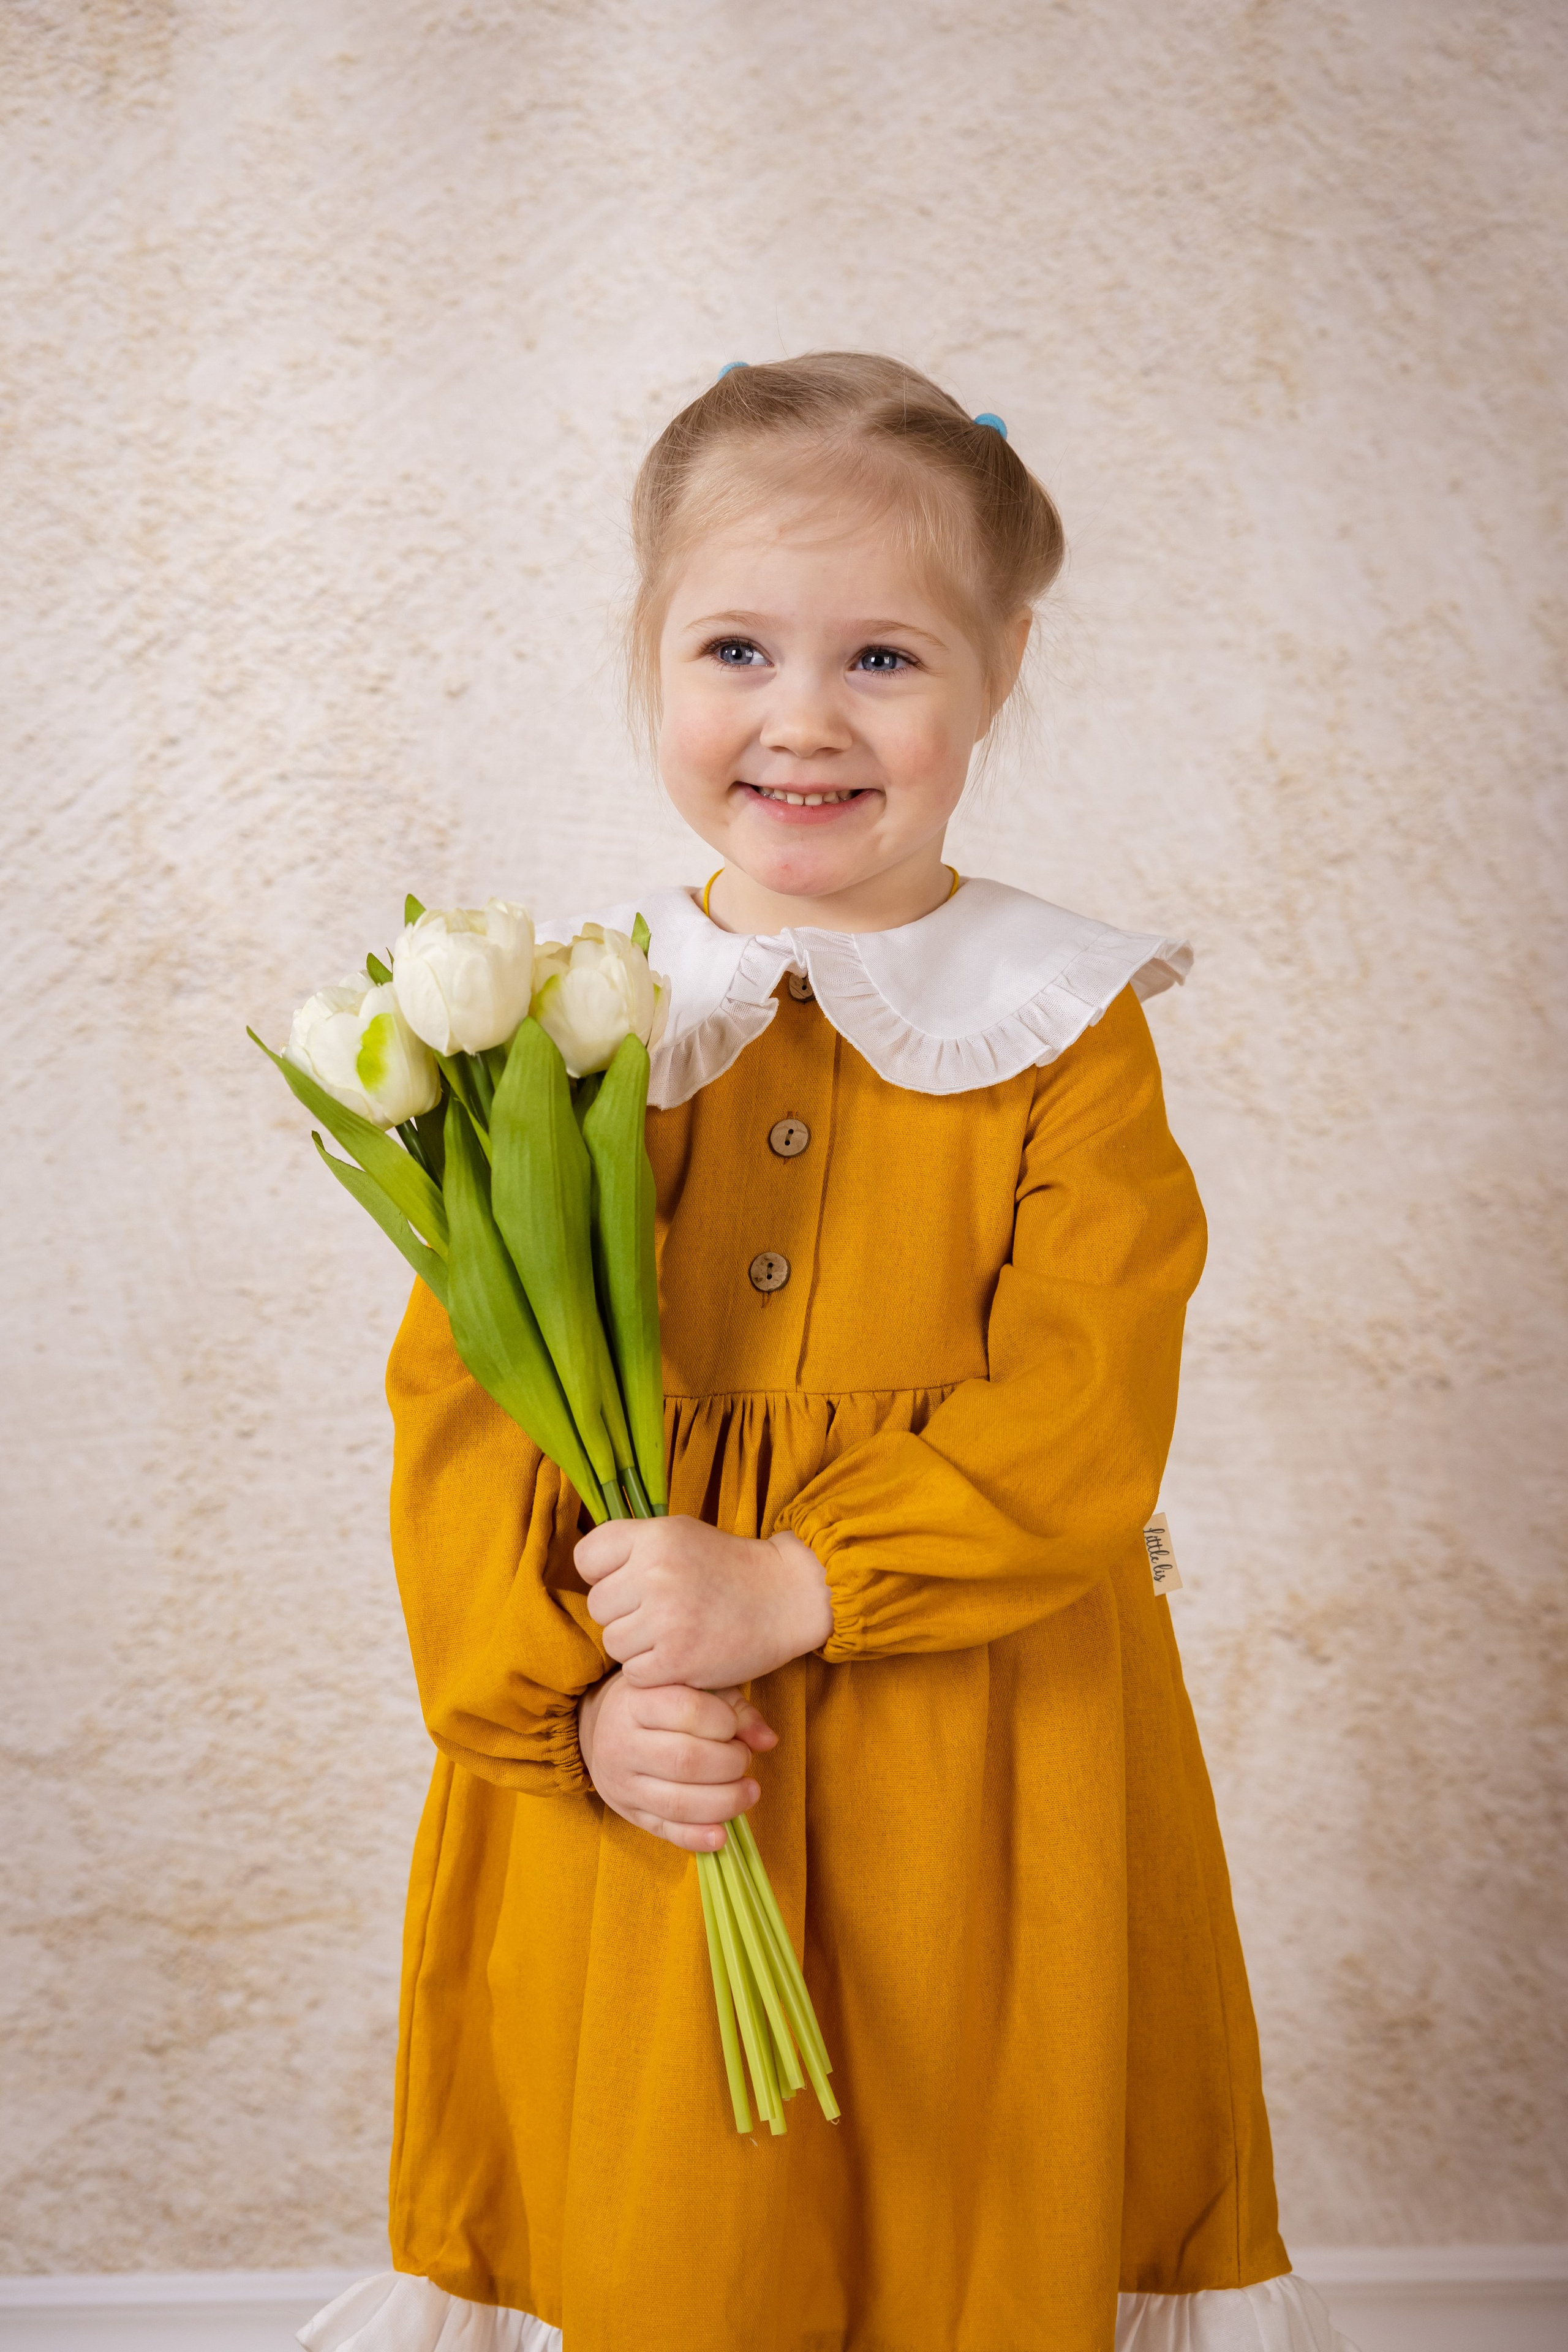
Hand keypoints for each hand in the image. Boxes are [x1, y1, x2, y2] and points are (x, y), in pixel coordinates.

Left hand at [575, 1516, 833, 1689]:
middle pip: (598, 1605)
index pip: (587, 1559)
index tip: (629, 1580)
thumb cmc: (725, 1566)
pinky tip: (681, 1654)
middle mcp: (656, 1573)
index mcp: (654, 1536)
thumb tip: (584, 1567)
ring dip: (636, 1645)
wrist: (786, 1597)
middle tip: (660, 1610)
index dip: (604, 1574)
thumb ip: (632, 1545)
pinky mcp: (677, 1659)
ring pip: (613, 1641)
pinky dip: (653, 1671)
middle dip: (622, 1612)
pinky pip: (634, 1672)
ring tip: (673, 1631)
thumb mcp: (679, 1534)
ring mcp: (666, 1618)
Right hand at [576, 1675, 776, 1852]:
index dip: (725, 1721)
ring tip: (749, 1791)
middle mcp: (622, 1742)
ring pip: (678, 1802)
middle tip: (744, 1758)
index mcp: (636, 1700)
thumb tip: (768, 1740)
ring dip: (725, 1802)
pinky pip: (666, 1831)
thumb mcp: (690, 1688)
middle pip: (686, 1760)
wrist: (602, 1730)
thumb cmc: (658, 1703)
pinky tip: (722, 1835)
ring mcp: (623, 1783)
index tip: (734, 1727)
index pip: (687, 1710)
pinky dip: (697, 1838)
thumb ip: (733, 1708)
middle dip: (730, 1763)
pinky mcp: (629, 1814)